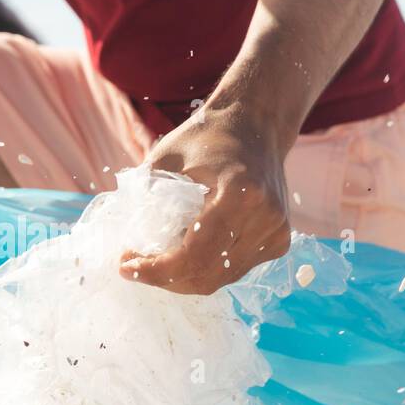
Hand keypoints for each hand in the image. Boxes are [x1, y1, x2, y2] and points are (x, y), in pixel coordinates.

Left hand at [119, 100, 292, 294]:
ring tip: (156, 260)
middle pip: (207, 276)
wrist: (256, 125)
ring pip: (220, 279)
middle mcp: (264, 219)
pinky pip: (234, 270)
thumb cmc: (207, 137)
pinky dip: (205, 269)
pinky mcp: (278, 240)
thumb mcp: (166, 157)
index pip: (194, 256)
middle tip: (135, 266)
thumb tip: (126, 237)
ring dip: (184, 278)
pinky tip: (185, 253)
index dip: (157, 271)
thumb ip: (146, 196)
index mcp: (239, 194)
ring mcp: (275, 232)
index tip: (126, 266)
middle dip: (165, 279)